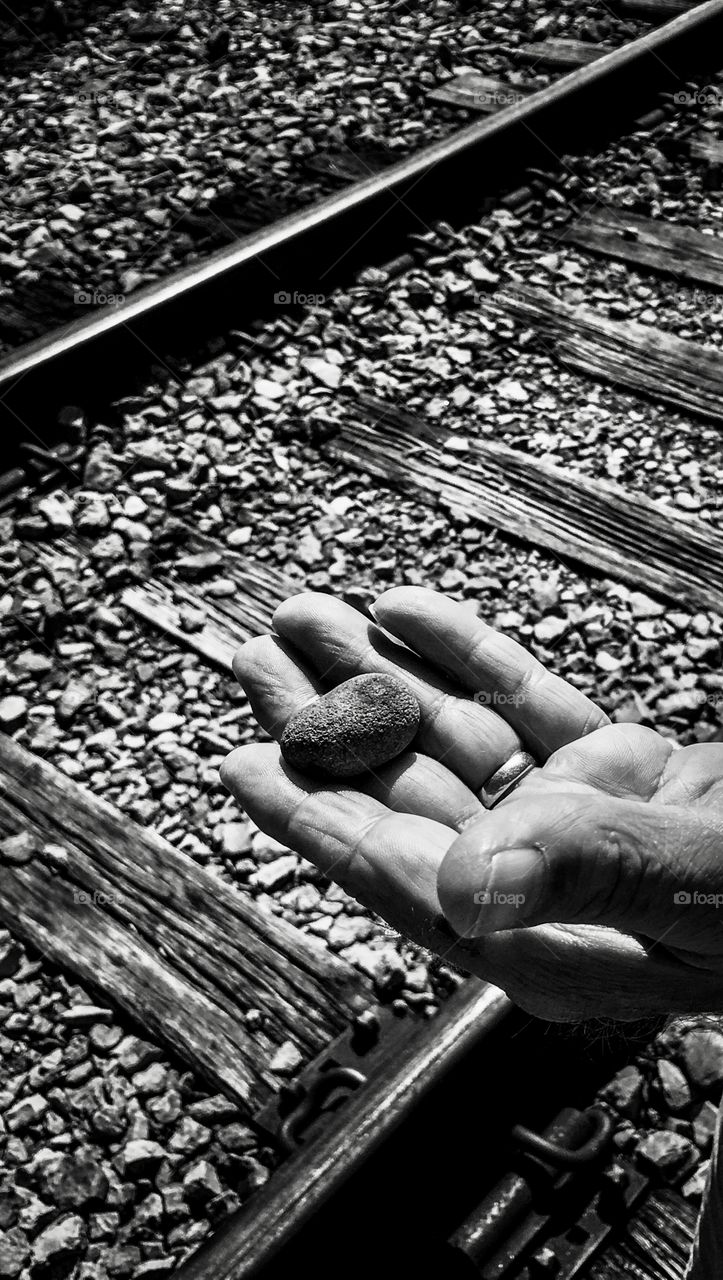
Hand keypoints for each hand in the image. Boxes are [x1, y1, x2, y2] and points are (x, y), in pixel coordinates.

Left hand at [221, 588, 722, 1021]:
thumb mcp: (710, 890)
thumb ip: (597, 876)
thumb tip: (466, 883)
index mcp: (552, 933)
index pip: (405, 874)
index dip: (315, 819)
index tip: (240, 766)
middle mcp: (548, 880)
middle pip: (406, 797)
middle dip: (325, 727)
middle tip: (255, 664)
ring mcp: (578, 819)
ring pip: (453, 741)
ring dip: (382, 677)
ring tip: (313, 621)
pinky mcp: (615, 769)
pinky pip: (524, 708)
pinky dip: (468, 658)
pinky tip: (413, 617)